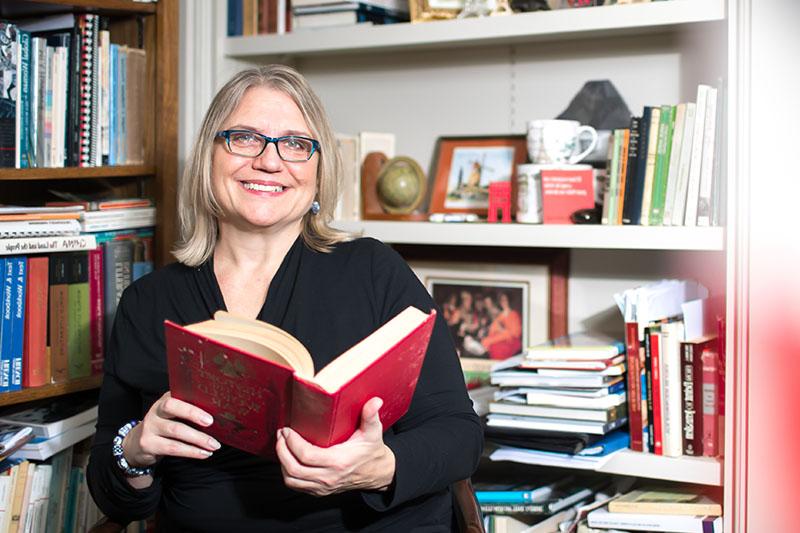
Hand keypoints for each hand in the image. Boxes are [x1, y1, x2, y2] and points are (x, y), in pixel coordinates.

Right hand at [122, 391, 220, 469]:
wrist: (136, 444)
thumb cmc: (164, 426)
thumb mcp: (173, 415)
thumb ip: (189, 411)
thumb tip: (218, 414)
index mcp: (165, 399)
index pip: (178, 394)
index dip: (193, 401)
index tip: (209, 410)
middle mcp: (155, 410)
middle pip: (173, 407)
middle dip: (194, 414)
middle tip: (211, 423)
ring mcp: (150, 427)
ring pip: (175, 430)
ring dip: (198, 439)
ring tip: (214, 445)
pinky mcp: (148, 444)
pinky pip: (172, 448)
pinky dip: (191, 451)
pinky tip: (203, 453)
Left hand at [276, 397, 395, 496]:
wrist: (378, 473)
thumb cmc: (372, 451)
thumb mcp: (373, 432)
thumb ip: (371, 416)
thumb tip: (375, 401)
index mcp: (338, 462)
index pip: (306, 455)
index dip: (292, 442)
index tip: (287, 429)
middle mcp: (328, 477)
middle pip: (293, 468)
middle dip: (282, 450)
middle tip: (281, 435)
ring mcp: (323, 487)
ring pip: (292, 479)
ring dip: (282, 462)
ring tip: (282, 445)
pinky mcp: (320, 491)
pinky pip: (296, 485)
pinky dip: (288, 473)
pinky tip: (288, 459)